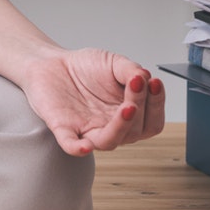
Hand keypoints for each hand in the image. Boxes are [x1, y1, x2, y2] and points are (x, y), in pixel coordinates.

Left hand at [19, 46, 165, 155]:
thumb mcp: (113, 63)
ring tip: (129, 107)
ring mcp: (88, 130)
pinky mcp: (64, 129)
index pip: (152, 122)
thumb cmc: (85, 68)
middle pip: (135, 131)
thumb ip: (131, 70)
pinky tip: (85, 145)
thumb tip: (147, 78)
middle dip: (141, 107)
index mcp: (127, 115)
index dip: (157, 105)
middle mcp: (111, 127)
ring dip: (121, 127)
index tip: (155, 83)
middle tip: (137, 83)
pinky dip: (78, 148)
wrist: (51, 62)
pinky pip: (71, 145)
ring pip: (109, 141)